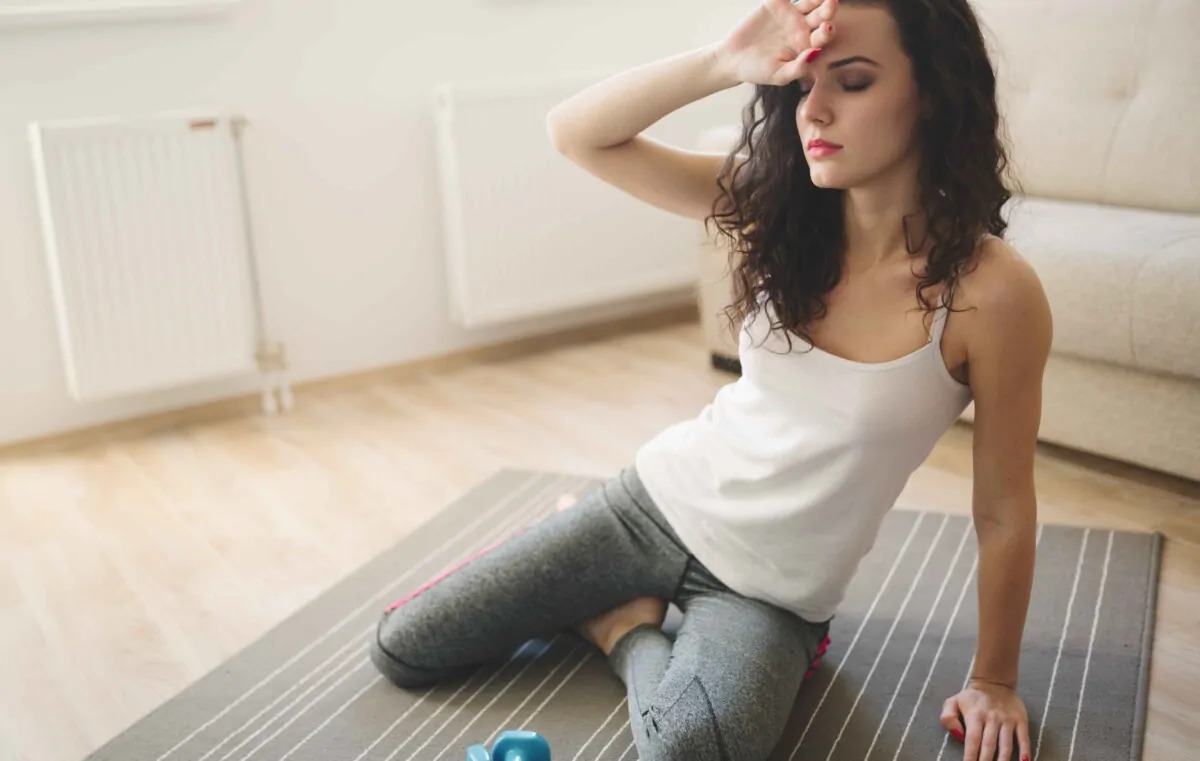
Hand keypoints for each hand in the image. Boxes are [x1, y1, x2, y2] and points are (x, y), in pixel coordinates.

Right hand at [713, 0, 839, 86]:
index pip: (823, 37)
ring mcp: (792, 14)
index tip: (827, 28)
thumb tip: (815, 53)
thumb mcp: (779, 75)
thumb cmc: (758, 71)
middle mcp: (804, 29)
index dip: (827, 32)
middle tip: (831, 2)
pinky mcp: (778, 3)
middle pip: (822, 16)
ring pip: (811, 2)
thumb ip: (798, 67)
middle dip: (828, 9)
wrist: (733, 59)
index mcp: (808, 46)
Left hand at [941, 680, 1031, 760]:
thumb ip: (948, 718)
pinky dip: (1025, 750)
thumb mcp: (953, 702)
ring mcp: (1007, 719)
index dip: (970, 755)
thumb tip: (958, 735)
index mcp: (974, 715)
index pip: (972, 739)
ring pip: (1006, 744)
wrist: (994, 681)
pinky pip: (1023, 737)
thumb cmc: (971, 698)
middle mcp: (991, 718)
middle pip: (989, 744)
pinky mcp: (1020, 719)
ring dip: (1003, 759)